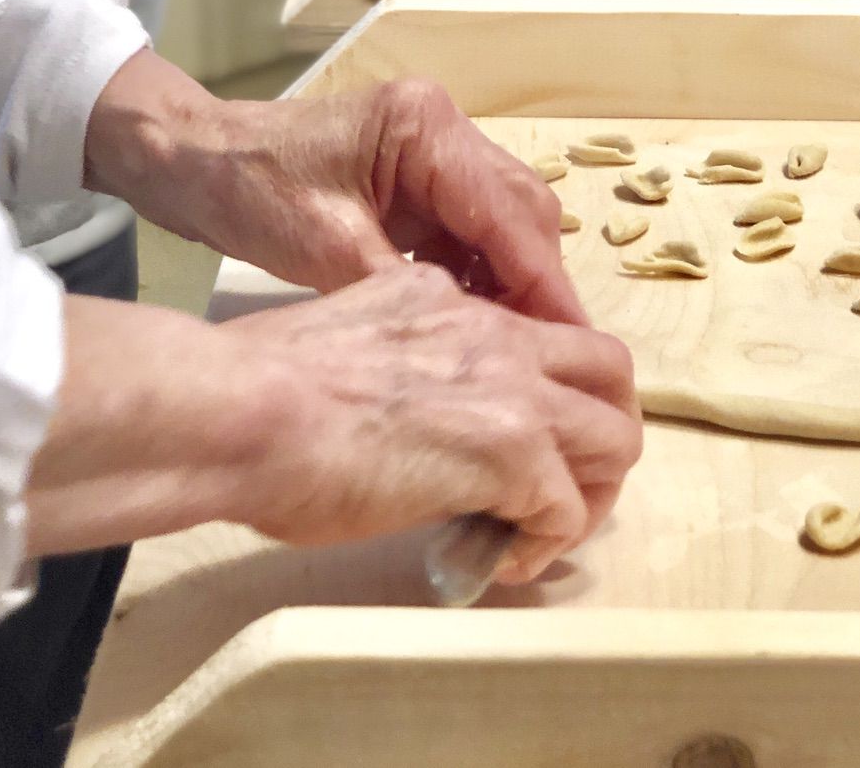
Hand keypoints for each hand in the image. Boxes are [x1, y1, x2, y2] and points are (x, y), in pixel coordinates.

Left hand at [85, 54, 587, 328]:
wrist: (191, 160)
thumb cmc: (247, 190)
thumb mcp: (327, 249)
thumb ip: (405, 286)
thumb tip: (472, 343)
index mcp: (425, 128)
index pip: (507, 213)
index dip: (543, 284)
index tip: (572, 343)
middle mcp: (443, 128)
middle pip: (521, 212)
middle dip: (537, 283)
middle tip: (552, 356)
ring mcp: (433, 149)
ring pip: (503, 221)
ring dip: (510, 281)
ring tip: (517, 348)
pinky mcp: (417, 175)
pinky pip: (468, 228)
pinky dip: (478, 272)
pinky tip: (477, 320)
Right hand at [216, 262, 641, 581]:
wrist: (241, 413)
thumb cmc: (255, 392)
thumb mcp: (342, 344)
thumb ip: (391, 363)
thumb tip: (396, 419)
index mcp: (446, 300)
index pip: (531, 336)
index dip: (537, 392)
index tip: (503, 440)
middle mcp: (495, 331)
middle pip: (607, 368)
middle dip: (600, 426)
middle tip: (561, 480)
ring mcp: (513, 390)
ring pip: (617, 433)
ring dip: (594, 488)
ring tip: (544, 529)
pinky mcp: (513, 455)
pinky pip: (570, 509)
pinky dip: (547, 542)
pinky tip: (504, 560)